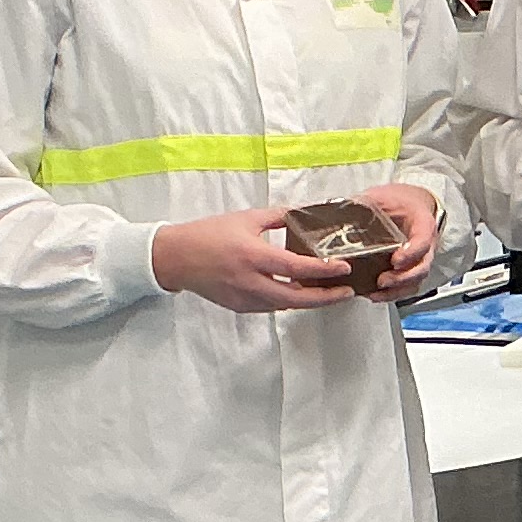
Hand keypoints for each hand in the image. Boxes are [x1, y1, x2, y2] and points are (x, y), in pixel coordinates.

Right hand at [153, 207, 369, 312]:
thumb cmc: (209, 234)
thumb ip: (278, 217)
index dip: (323, 270)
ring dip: (308, 301)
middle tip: (347, 292)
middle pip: (296, 298)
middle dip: (325, 298)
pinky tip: (300, 292)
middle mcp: (250, 282)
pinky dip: (288, 301)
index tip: (344, 268)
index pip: (296, 268)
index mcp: (253, 256)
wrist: (175, 257)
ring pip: (285, 306)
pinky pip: (270, 307)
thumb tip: (305, 214)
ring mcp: (244, 298)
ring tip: (329, 292)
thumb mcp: (246, 218)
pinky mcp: (239, 307)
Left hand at [362, 181, 442, 296]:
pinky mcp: (411, 269)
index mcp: (423, 225)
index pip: (423, 242)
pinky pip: (407, 286)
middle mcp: (425, 246)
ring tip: (376, 293)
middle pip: (421, 268)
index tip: (395, 260)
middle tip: (382, 281)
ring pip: (416, 281)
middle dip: (402, 278)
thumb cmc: (403, 201)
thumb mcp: (385, 197)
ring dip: (396, 290)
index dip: (411, 253)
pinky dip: (393, 294)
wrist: (413, 204)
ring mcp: (420, 259)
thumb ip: (366, 204)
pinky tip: (375, 294)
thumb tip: (341, 210)